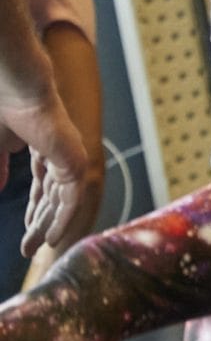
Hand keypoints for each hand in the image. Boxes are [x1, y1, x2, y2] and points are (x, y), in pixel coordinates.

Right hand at [0, 92, 87, 255]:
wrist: (15, 90)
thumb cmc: (2, 109)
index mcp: (44, 146)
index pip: (44, 185)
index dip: (35, 209)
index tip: (26, 230)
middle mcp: (61, 154)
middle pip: (53, 197)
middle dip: (40, 224)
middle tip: (29, 249)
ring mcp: (70, 158)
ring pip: (62, 201)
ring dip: (48, 227)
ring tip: (36, 249)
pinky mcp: (74, 163)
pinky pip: (71, 199)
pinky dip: (62, 220)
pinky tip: (53, 239)